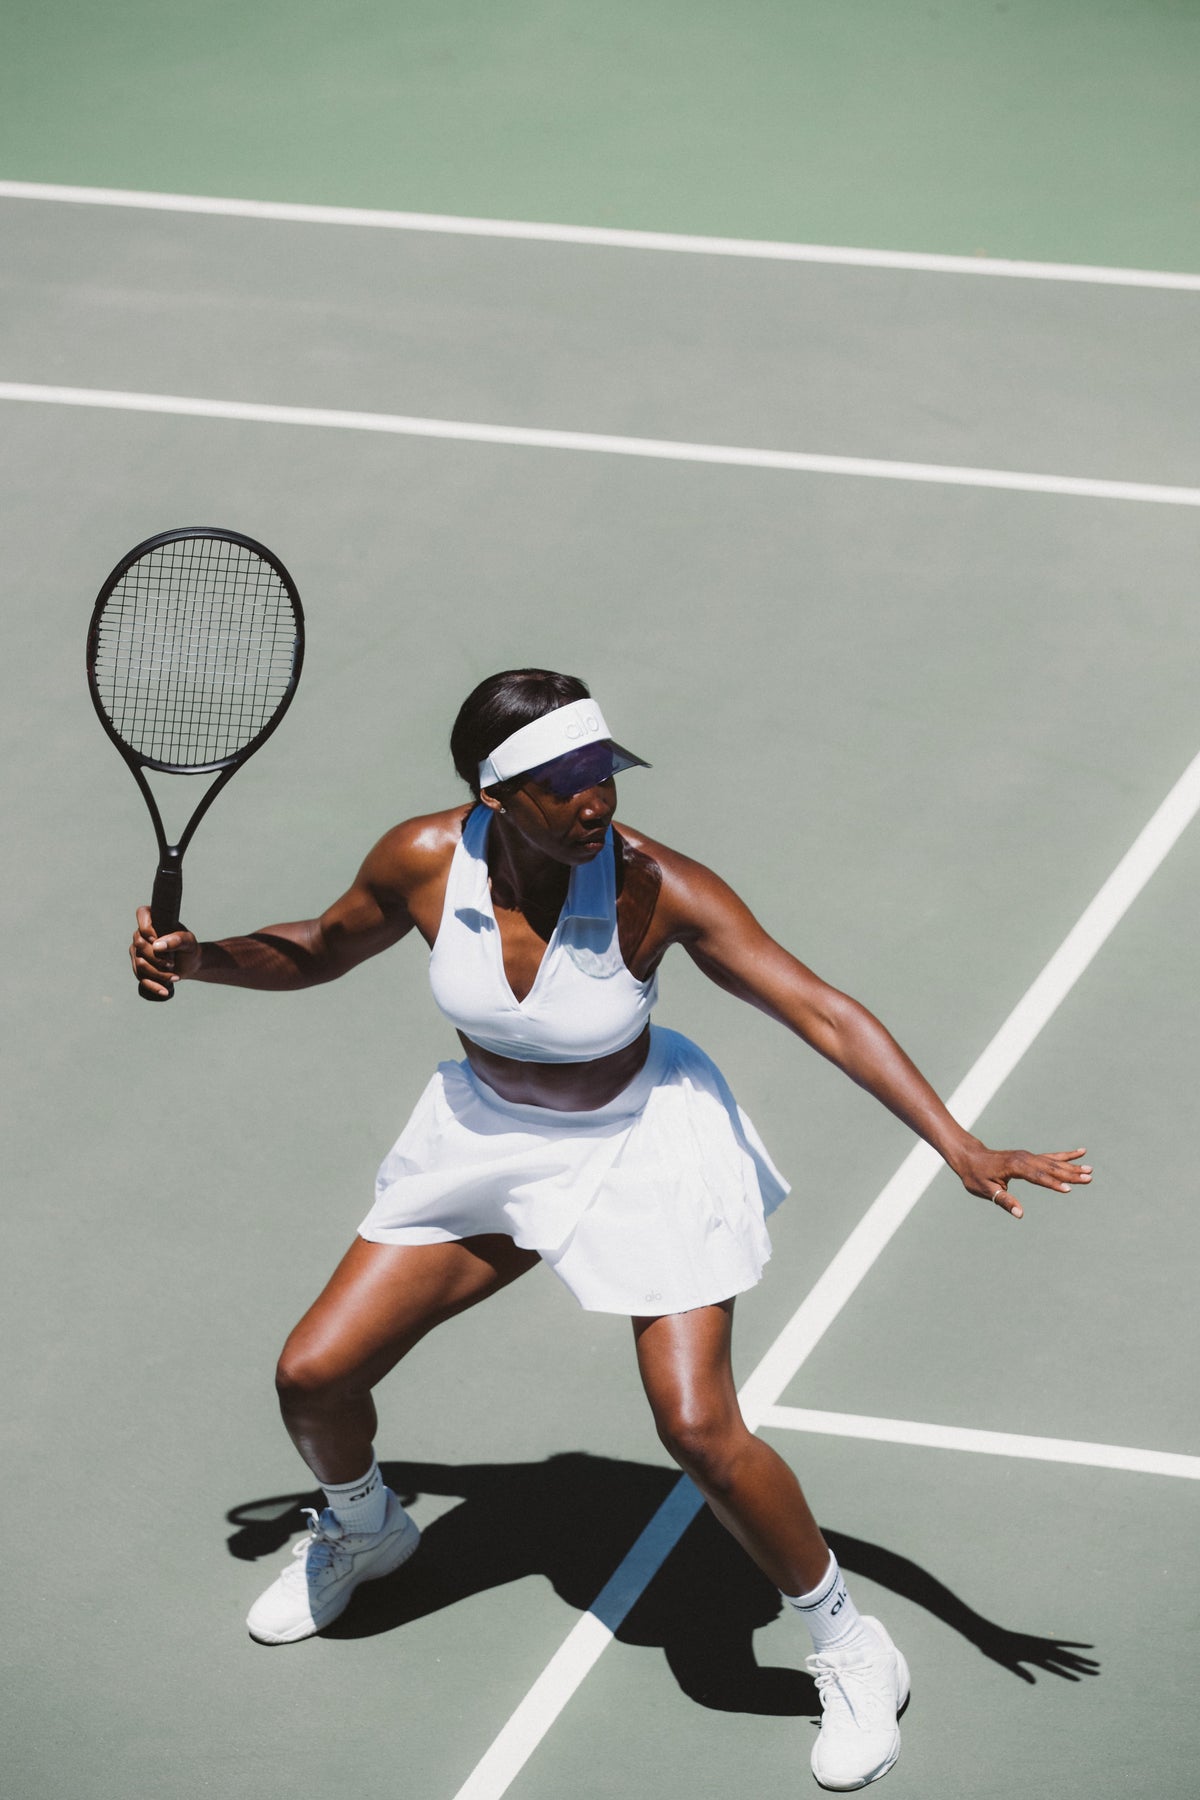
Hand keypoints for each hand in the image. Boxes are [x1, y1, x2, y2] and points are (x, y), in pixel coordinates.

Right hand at [130, 905, 200, 996]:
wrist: (189, 963)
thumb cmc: (188, 947)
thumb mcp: (189, 942)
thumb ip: (177, 939)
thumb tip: (157, 945)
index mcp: (152, 921)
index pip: (142, 914)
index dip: (147, 927)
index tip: (157, 938)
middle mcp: (140, 935)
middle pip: (139, 945)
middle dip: (157, 957)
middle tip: (172, 963)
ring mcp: (137, 952)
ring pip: (140, 964)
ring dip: (158, 973)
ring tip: (175, 977)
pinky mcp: (139, 968)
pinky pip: (141, 978)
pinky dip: (154, 986)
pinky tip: (164, 991)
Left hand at [951, 1143, 1091, 1219]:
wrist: (970, 1157)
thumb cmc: (976, 1175)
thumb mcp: (985, 1190)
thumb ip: (1003, 1200)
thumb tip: (1019, 1213)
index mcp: (1015, 1167)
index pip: (1037, 1177)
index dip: (1052, 1184)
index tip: (1068, 1189)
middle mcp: (1024, 1158)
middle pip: (1051, 1168)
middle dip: (1070, 1174)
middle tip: (1089, 1178)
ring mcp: (1028, 1156)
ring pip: (1054, 1162)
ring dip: (1072, 1167)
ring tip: (1090, 1170)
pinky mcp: (1030, 1157)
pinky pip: (1051, 1156)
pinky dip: (1066, 1155)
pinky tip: (1080, 1152)